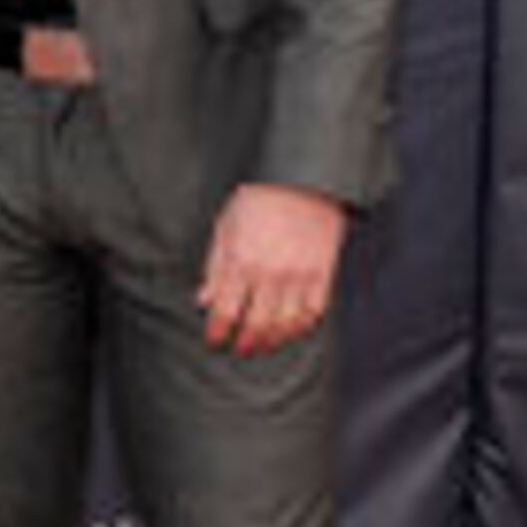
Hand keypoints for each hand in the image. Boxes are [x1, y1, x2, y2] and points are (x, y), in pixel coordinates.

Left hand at [197, 184, 345, 356]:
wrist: (303, 178)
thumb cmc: (259, 198)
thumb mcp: (226, 226)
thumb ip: (215, 267)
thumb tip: (203, 300)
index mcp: (241, 261)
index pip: (225, 312)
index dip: (218, 333)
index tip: (215, 341)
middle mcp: (269, 274)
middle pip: (255, 325)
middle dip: (245, 343)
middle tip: (241, 349)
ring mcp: (298, 276)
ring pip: (285, 325)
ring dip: (272, 340)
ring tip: (265, 345)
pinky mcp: (323, 273)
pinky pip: (314, 312)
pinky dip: (302, 326)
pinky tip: (293, 329)